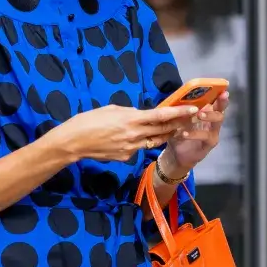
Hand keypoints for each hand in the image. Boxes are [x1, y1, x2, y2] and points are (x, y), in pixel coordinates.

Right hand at [57, 103, 198, 164]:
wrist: (74, 142)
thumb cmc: (89, 121)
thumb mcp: (111, 109)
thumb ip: (129, 112)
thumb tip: (139, 115)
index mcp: (131, 119)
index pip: (161, 116)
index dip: (178, 113)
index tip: (192, 109)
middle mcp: (134, 135)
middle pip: (162, 130)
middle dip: (178, 124)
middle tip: (190, 119)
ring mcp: (131, 149)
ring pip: (152, 141)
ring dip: (163, 135)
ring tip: (173, 129)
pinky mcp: (125, 158)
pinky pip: (137, 149)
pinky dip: (139, 143)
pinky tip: (132, 140)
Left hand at [162, 90, 228, 172]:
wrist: (176, 153)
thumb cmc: (179, 132)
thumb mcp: (179, 119)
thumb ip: (182, 108)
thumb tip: (179, 95)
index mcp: (207, 113)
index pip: (216, 102)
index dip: (221, 96)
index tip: (223, 90)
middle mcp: (212, 122)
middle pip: (221, 111)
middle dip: (220, 104)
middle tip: (211, 101)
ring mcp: (213, 133)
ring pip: (217, 122)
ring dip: (208, 116)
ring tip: (198, 115)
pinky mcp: (209, 143)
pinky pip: (205, 137)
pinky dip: (194, 134)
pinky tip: (184, 133)